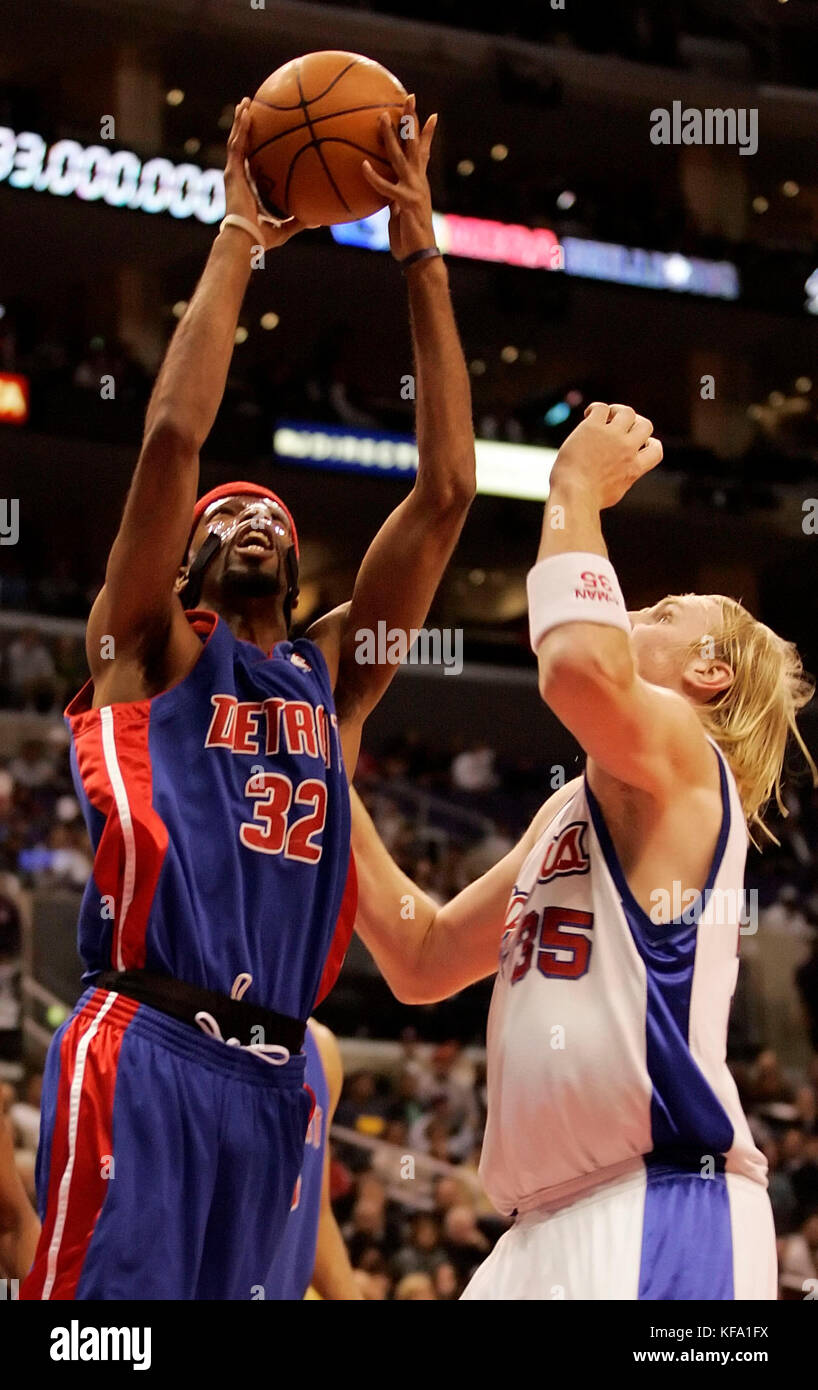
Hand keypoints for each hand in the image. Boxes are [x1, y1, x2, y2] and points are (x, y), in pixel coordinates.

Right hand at [224, 98, 306, 250]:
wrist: (247, 239)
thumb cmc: (263, 238)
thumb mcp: (286, 226)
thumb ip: (299, 221)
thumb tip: (318, 221)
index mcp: (249, 188)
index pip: (251, 162)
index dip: (254, 147)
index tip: (261, 133)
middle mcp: (239, 178)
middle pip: (242, 145)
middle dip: (245, 126)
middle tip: (250, 109)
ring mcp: (234, 174)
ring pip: (236, 140)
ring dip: (240, 121)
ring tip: (245, 103)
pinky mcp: (232, 173)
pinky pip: (236, 145)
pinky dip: (240, 129)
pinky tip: (245, 113)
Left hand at [361, 94, 437, 261]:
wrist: (420, 258)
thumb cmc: (409, 239)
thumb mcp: (399, 213)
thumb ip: (392, 198)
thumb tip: (383, 191)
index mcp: (419, 183)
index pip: (424, 152)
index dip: (427, 133)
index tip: (431, 114)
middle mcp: (419, 182)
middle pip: (416, 145)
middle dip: (412, 120)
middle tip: (410, 96)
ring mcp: (414, 191)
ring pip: (402, 158)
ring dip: (391, 137)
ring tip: (382, 117)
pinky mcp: (406, 204)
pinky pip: (387, 187)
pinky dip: (374, 177)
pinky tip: (363, 166)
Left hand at [551, 402, 662, 508]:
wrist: (574, 494)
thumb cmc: (588, 499)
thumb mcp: (615, 492)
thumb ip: (623, 478)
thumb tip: (621, 474)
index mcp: (635, 467)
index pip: (656, 449)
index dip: (650, 443)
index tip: (638, 444)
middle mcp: (627, 449)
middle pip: (645, 425)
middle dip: (635, 423)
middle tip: (619, 426)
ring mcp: (611, 436)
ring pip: (627, 412)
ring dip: (617, 411)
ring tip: (604, 417)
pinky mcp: (593, 428)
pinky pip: (601, 408)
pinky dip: (595, 408)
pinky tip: (587, 415)